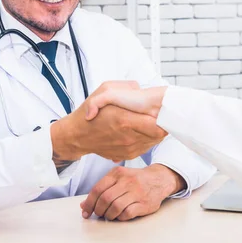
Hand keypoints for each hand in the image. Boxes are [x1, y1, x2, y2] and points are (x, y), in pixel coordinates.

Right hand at [50, 81, 167, 161]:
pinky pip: (146, 147)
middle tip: (159, 114)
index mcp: (124, 120)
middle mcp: (128, 137)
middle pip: (159, 134)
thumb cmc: (91, 114)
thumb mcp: (104, 91)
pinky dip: (147, 139)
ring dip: (155, 131)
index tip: (161, 110)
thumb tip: (141, 89)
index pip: (156, 125)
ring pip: (154, 141)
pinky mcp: (129, 155)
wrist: (78, 136)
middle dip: (161, 123)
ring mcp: (129, 149)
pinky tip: (142, 130)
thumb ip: (124, 87)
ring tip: (149, 121)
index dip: (162, 117)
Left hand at [80, 164, 185, 220]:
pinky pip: (127, 213)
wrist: (159, 179)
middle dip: (98, 210)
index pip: (97, 189)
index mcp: (118, 173)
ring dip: (109, 215)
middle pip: (105, 199)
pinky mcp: (144, 203)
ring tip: (110, 215)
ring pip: (115, 207)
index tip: (86, 212)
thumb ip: (101, 190)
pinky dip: (120, 217)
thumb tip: (83, 206)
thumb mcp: (118, 179)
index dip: (89, 203)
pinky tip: (120, 215)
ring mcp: (137, 192)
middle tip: (99, 214)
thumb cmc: (134, 180)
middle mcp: (127, 181)